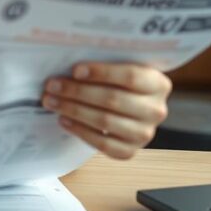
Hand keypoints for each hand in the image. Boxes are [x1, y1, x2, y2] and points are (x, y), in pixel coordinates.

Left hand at [41, 63, 171, 159]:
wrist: (129, 111)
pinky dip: (80, 131)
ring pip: (105, 121)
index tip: (75, 70)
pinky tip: (63, 119)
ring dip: (73, 110)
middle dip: (77, 92)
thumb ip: (105, 63)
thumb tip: (68, 59)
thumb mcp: (120, 68)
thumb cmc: (119, 84)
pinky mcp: (130, 151)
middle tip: (52, 86)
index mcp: (158, 84)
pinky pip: (103, 144)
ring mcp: (144, 133)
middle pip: (113, 100)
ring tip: (52, 101)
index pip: (131, 76)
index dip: (101, 73)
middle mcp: (156, 110)